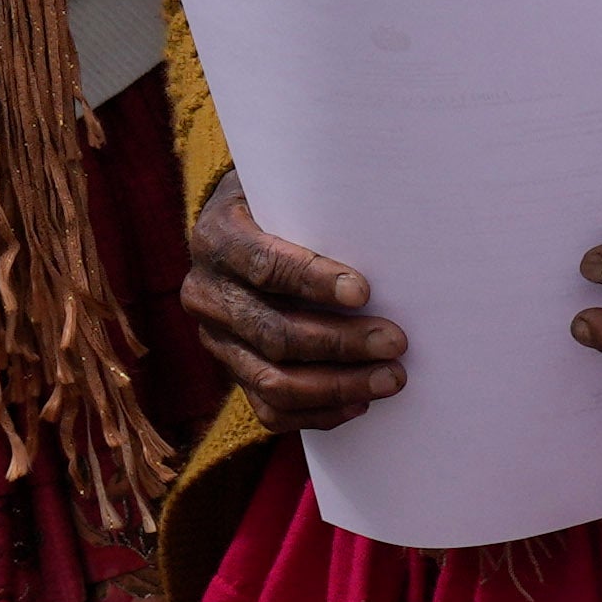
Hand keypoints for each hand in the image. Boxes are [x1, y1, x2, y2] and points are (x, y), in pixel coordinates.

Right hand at [180, 184, 403, 419]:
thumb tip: (389, 231)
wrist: (242, 227)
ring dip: (338, 386)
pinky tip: (360, 403)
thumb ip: (321, 205)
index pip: (263, 266)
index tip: (363, 292)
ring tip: (389, 377)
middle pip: (273, 332)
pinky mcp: (232, 371)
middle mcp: (206, 292)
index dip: (313, 281)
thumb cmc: (283, 203)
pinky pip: (270, 411)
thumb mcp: (290, 187)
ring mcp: (216, 339)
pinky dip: (318, 413)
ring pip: (272, 381)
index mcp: (216, 238)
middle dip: (340, 343)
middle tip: (395, 342)